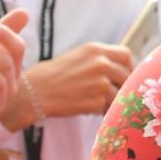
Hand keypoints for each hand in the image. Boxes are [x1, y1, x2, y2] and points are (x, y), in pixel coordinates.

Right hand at [0, 42, 134, 129]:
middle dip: (123, 85)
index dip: (127, 66)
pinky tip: (89, 107)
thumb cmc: (54, 75)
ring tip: (97, 101)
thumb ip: (101, 59)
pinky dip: (104, 110)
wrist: (33, 93)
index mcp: (96, 49)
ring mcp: (100, 83)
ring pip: (121, 93)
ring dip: (113, 100)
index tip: (123, 75)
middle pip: (127, 75)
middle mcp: (101, 64)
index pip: (127, 55)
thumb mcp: (78, 57)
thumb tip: (125, 70)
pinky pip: (110, 107)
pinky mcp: (97, 101)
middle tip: (112, 92)